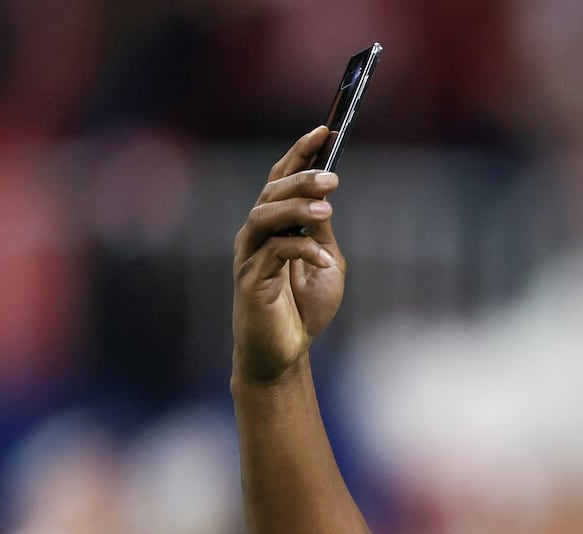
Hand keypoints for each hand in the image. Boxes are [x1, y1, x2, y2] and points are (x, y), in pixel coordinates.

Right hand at [232, 126, 346, 383]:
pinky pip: (273, 252)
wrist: (285, 355)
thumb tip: (325, 198)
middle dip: (302, 178)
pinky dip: (300, 249)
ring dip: (296, 206)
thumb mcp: (326, 263)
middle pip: (272, 191)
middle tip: (333, 176)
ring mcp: (250, 256)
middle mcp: (256, 234)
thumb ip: (322, 231)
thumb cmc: (304, 310)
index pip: (282, 178)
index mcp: (275, 225)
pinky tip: (321, 258)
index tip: (327, 130)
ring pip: (264, 215)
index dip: (301, 152)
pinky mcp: (250, 281)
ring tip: (327, 207)